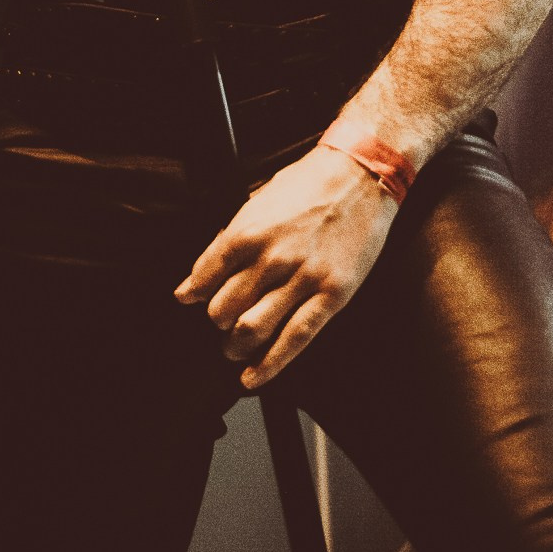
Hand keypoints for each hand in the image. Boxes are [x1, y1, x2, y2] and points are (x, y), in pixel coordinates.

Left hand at [174, 145, 396, 388]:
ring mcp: (302, 278)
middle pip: (223, 309)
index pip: (204, 277)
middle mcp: (270, 257)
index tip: (192, 299)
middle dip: (217, 322)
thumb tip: (204, 272)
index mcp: (247, 231)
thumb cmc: (309, 183)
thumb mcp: (259, 200)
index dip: (194, 293)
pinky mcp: (331, 295)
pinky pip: (295, 339)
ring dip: (235, 347)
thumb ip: (231, 237)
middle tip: (221, 324)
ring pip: (252, 329)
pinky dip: (269, 366)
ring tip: (235, 349)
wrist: (360, 174)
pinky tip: (253, 377)